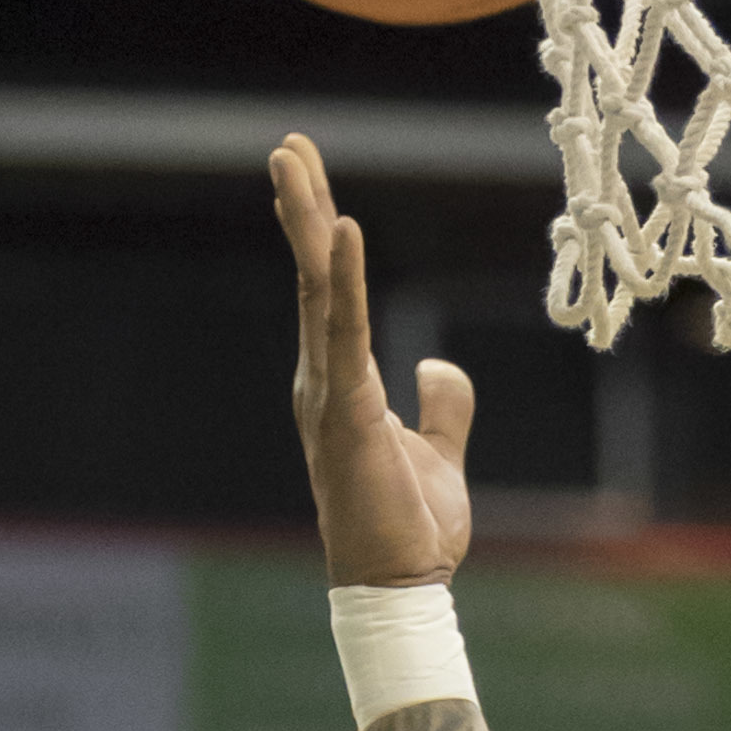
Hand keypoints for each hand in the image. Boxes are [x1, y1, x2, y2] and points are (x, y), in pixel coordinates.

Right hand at [268, 131, 474, 588]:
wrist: (400, 586)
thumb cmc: (410, 529)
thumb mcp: (438, 453)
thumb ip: (441, 405)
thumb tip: (437, 362)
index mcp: (342, 385)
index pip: (327, 296)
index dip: (319, 237)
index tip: (309, 182)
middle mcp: (323, 380)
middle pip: (311, 277)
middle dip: (301, 207)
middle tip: (288, 145)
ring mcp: (328, 392)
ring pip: (315, 289)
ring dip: (306, 221)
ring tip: (292, 160)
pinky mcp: (346, 411)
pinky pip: (344, 330)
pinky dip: (342, 278)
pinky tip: (341, 227)